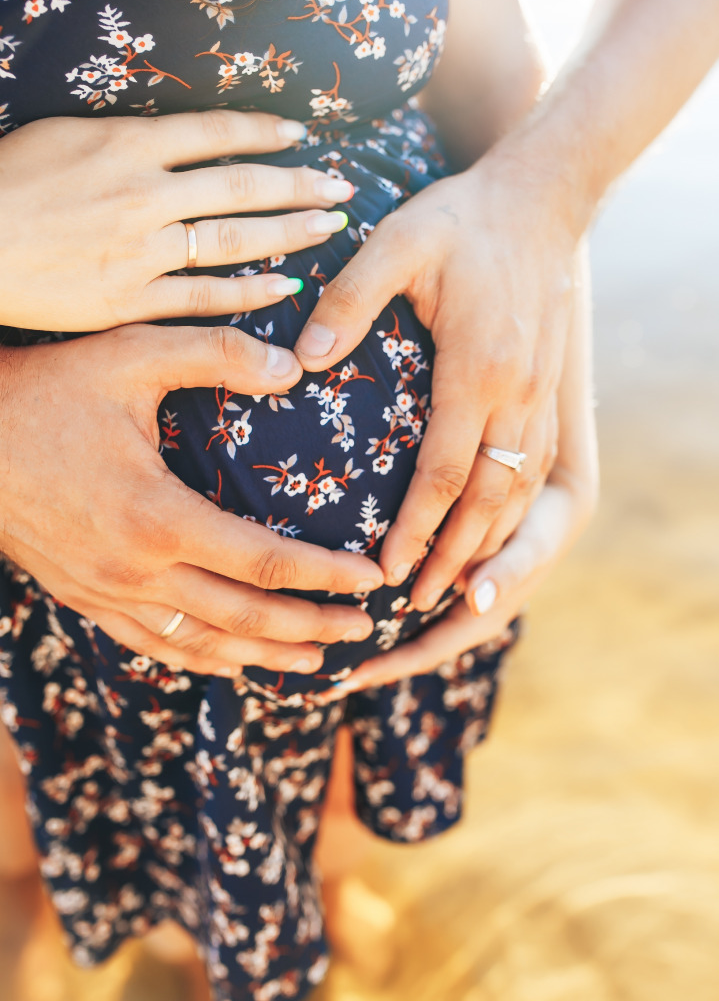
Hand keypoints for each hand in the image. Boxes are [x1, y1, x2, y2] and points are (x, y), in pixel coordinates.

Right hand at [0, 110, 352, 331]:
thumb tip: (177, 141)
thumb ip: (127, 140)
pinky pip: (203, 297)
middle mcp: (142, 194)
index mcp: (125, 145)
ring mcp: (140, 250)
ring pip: (233, 241)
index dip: (265, 132)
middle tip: (342, 186)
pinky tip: (285, 287)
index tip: (302, 134)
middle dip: (299, 184)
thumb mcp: (66, 136)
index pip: (215, 133)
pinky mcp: (128, 300)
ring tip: (329, 227)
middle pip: (241, 186)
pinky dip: (248, 292)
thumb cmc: (8, 181)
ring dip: (289, 233)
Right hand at [0, 326, 381, 676]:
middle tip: (364, 633)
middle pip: (242, 617)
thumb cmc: (49, 391)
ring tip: (314, 665)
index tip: (373, 580)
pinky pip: (153, 645)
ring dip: (262, 657)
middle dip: (310, 629)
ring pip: (200, 644)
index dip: (325, 575)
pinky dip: (202, 660)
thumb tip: (295, 367)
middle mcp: (135, 570)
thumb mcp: (132, 355)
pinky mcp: (84, 598)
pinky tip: (231, 662)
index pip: (264, 561)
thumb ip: (216, 353)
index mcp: (157, 517)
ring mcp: (106, 593)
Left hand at [294, 147, 577, 608]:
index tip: (387, 571)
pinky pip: (535, 469)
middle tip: (416, 605)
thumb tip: (300, 362)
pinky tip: (489, 532)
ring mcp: (539, 394)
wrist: (540, 197)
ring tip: (452, 588)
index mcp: (477, 369)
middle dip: (453, 558)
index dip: (416, 528)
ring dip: (487, 545)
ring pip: (519, 493)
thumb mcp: (396, 243)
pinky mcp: (548, 389)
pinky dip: (512, 512)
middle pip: (489, 500)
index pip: (445, 472)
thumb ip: (347, 302)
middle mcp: (517, 394)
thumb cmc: (461, 219)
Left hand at [312, 465, 594, 701]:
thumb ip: (509, 571)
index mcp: (479, 619)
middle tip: (320, 667)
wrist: (559, 500)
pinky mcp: (443, 573)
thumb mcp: (532, 547)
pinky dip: (381, 596)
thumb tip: (478, 599)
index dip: (387, 667)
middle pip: (407, 644)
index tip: (345, 679)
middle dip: (368, 656)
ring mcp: (451, 596)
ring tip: (323, 631)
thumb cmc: (544, 525)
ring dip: (369, 628)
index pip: (424, 653)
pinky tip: (349, 588)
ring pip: (403, 621)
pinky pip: (407, 591)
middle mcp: (460, 614)